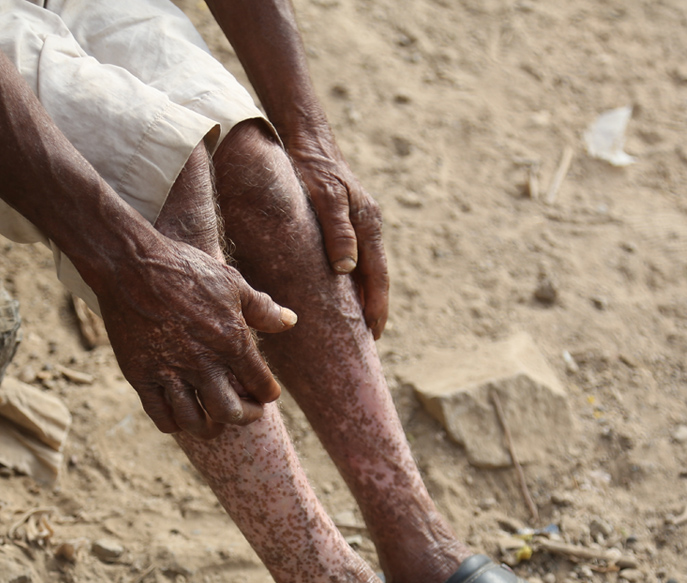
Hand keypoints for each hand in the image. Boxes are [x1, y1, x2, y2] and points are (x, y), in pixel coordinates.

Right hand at [92, 234, 295, 437]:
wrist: (131, 264)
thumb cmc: (185, 268)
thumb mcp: (232, 283)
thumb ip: (263, 309)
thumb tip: (291, 321)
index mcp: (231, 342)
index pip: (261, 385)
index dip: (267, 394)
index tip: (265, 393)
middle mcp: (203, 363)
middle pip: (231, 413)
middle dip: (244, 417)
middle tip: (245, 413)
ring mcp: (170, 372)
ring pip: (195, 421)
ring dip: (208, 428)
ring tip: (213, 425)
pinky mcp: (141, 376)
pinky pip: (160, 415)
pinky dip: (174, 423)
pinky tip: (179, 416)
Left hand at [286, 128, 389, 338]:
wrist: (308, 138)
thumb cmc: (314, 167)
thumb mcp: (326, 197)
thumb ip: (338, 231)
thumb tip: (346, 269)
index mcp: (368, 226)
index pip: (378, 277)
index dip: (377, 307)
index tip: (374, 335)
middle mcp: (368, 227)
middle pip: (376, 278)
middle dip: (374, 309)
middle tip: (369, 340)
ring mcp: (359, 224)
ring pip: (366, 269)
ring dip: (363, 297)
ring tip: (357, 325)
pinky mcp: (346, 221)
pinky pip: (355, 258)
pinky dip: (352, 280)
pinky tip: (342, 293)